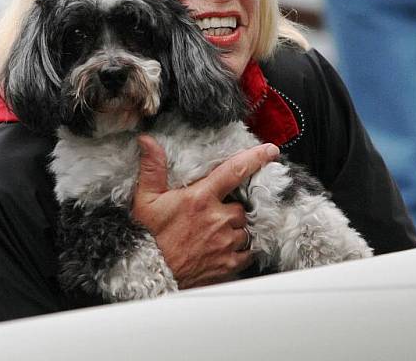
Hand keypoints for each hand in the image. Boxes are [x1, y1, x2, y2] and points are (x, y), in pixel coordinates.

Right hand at [132, 135, 278, 288]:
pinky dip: (241, 249)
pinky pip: (248, 251)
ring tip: (217, 232)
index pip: (234, 172)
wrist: (151, 274)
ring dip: (236, 228)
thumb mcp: (146, 199)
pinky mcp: (229, 263)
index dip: (255, 158)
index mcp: (200, 198)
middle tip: (214, 214)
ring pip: (246, 228)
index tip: (269, 150)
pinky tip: (225, 248)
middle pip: (241, 205)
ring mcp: (226, 242)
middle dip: (232, 208)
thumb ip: (152, 168)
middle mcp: (217, 219)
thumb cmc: (148, 236)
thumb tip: (147, 141)